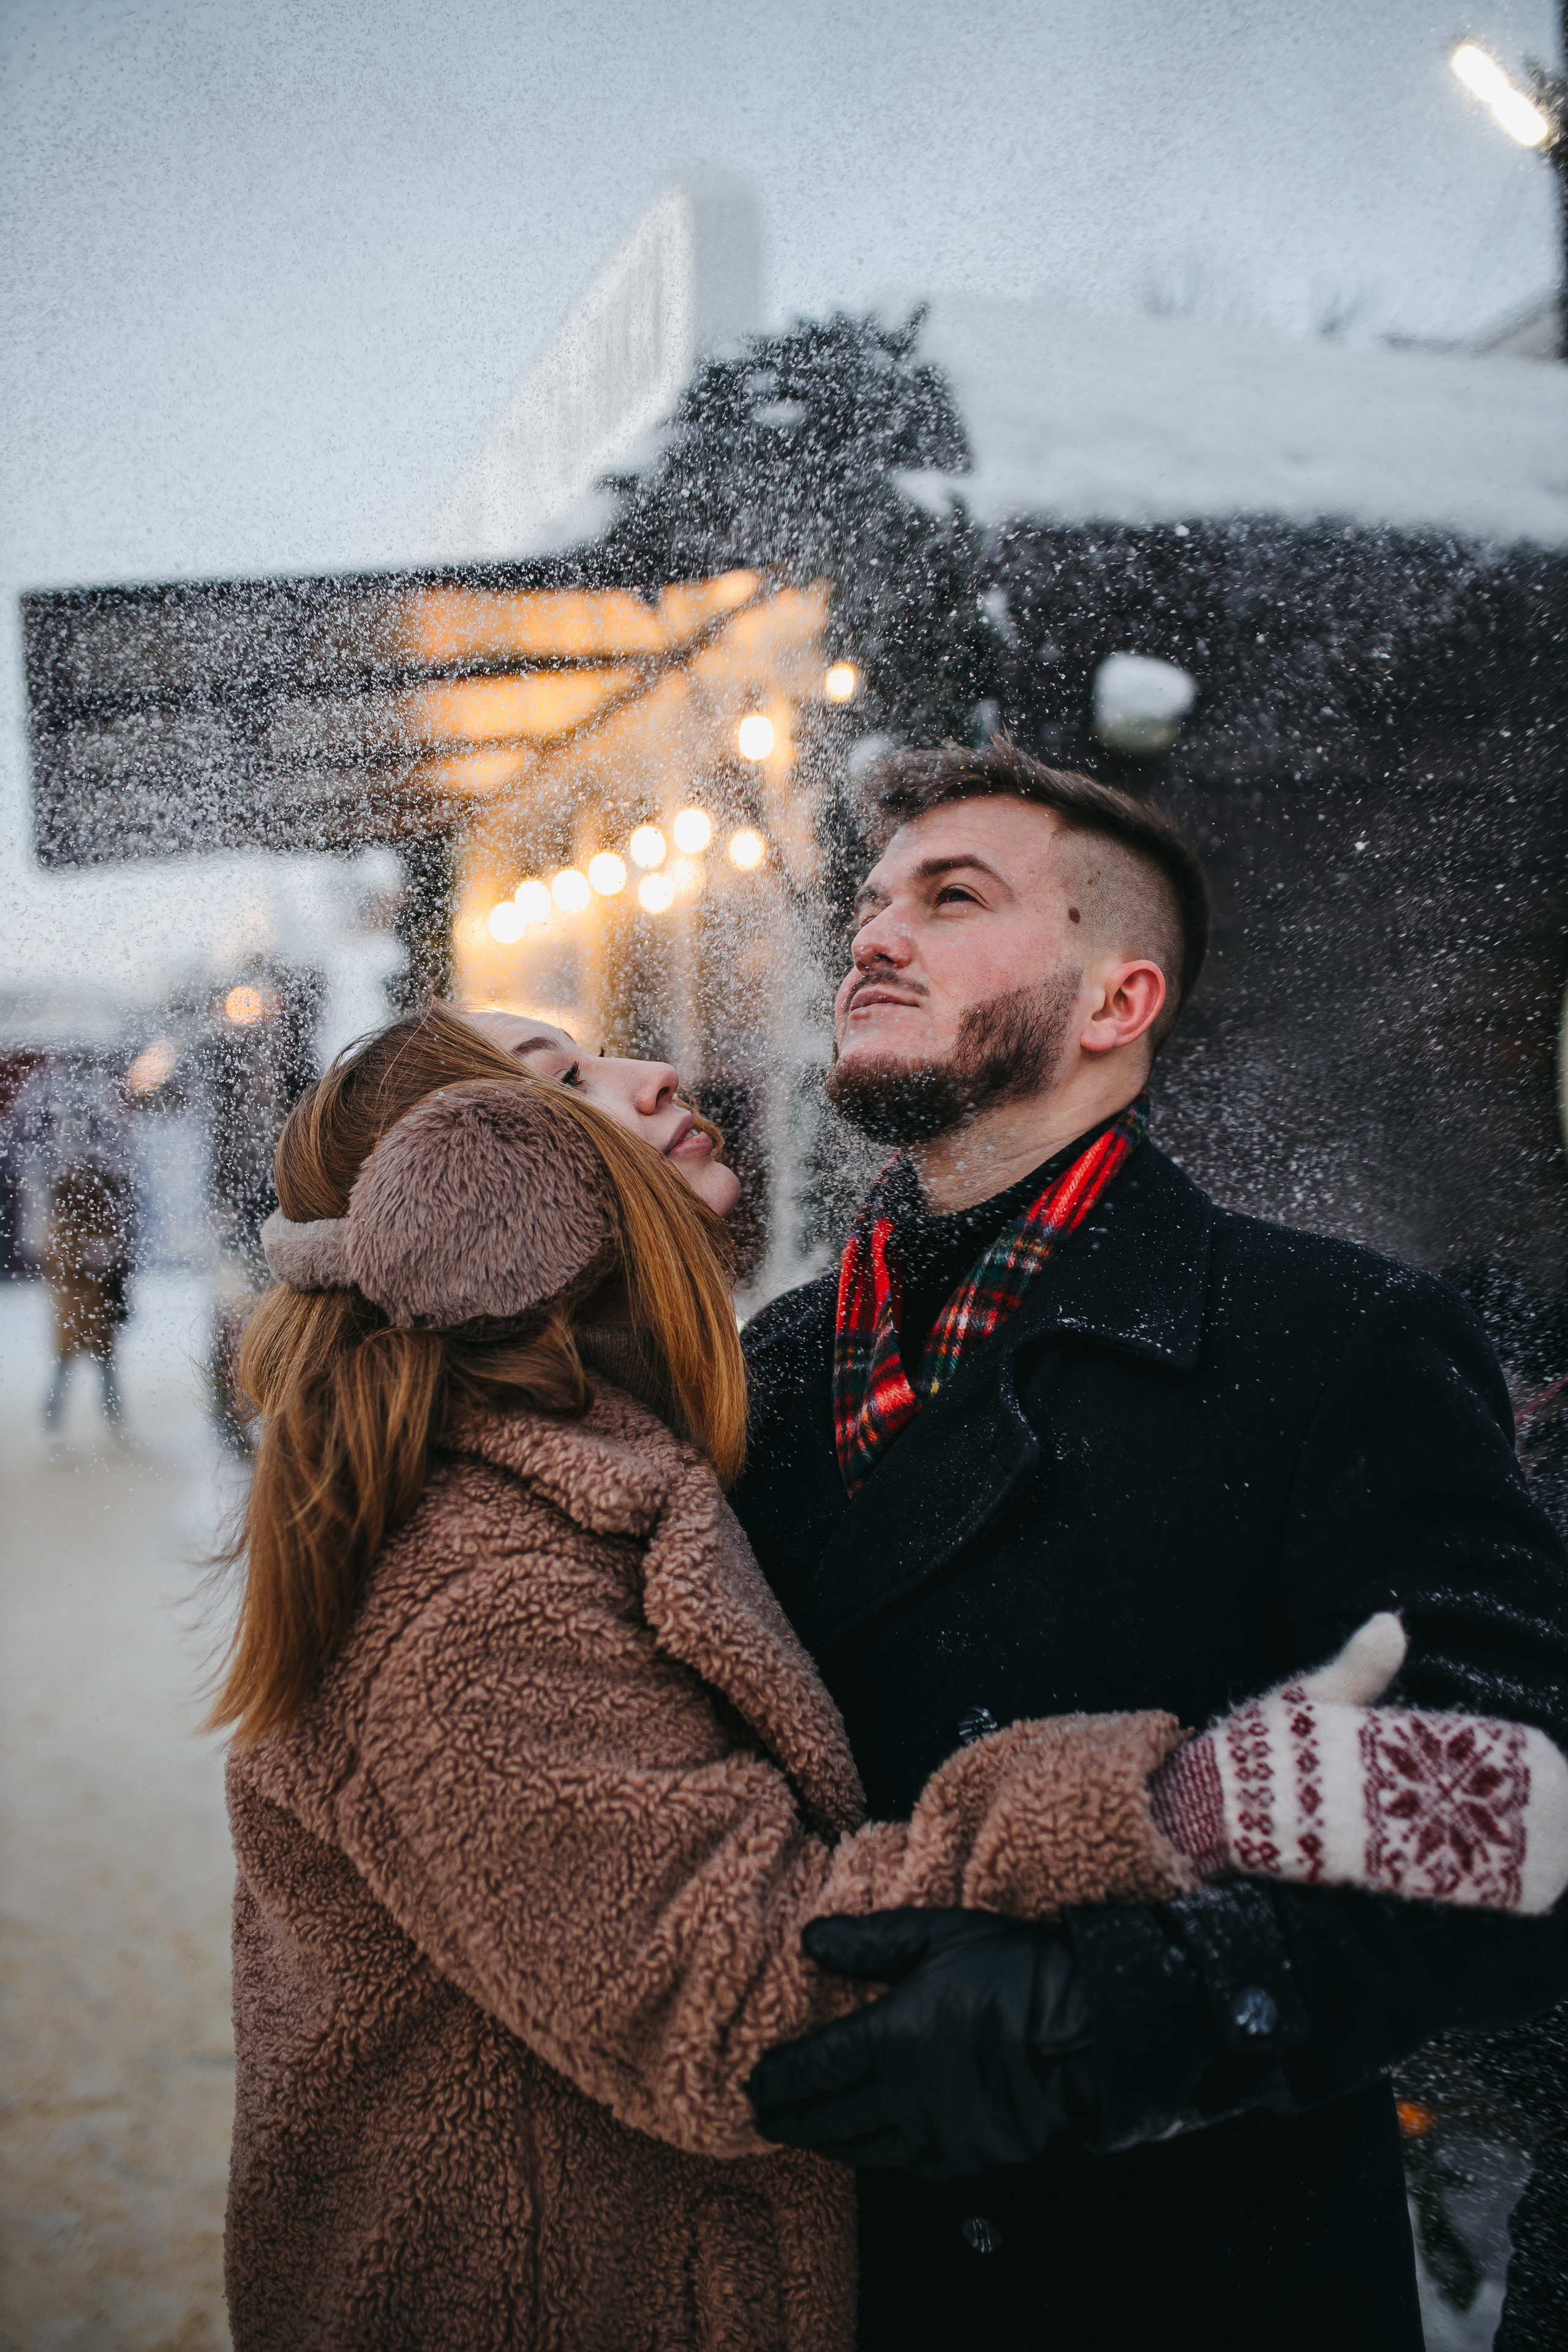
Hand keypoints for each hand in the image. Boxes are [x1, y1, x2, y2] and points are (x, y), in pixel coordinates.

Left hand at [746, 1907, 1097, 2177]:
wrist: (1086, 2032)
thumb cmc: (1014, 1974)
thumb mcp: (939, 1935)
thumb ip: (870, 1940)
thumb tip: (811, 1941)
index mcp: (890, 2039)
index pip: (814, 2066)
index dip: (778, 2078)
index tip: (751, 2083)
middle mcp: (903, 2095)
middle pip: (829, 2116)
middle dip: (789, 2118)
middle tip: (760, 2119)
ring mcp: (936, 2133)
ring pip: (863, 2148)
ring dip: (825, 2143)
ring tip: (802, 2137)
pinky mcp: (968, 2156)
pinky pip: (908, 2165)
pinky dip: (877, 2160)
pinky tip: (869, 2152)